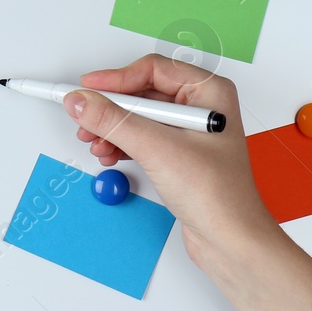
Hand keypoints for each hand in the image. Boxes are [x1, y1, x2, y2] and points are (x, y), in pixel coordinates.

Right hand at [61, 54, 270, 272]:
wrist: (229, 241)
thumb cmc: (219, 196)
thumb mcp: (157, 149)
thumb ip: (114, 121)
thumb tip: (82, 102)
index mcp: (209, 92)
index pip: (153, 70)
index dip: (116, 78)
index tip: (87, 90)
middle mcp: (201, 109)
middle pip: (143, 93)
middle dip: (111, 109)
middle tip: (85, 117)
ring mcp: (190, 134)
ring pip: (139, 118)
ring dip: (113, 129)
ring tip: (96, 142)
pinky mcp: (178, 156)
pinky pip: (143, 138)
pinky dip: (122, 144)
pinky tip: (110, 154)